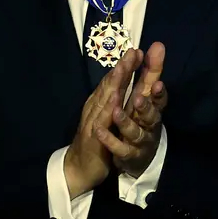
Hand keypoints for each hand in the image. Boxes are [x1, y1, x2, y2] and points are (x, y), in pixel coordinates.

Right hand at [64, 50, 141, 197]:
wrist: (80, 168)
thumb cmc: (97, 141)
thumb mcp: (109, 118)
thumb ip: (115, 99)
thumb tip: (122, 80)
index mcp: (101, 103)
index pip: (114, 81)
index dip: (125, 66)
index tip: (137, 50)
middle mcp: (96, 108)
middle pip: (110, 85)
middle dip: (122, 68)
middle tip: (132, 51)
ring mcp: (94, 121)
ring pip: (105, 99)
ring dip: (114, 83)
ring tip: (123, 68)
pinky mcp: (94, 137)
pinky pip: (102, 122)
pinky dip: (108, 110)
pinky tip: (114, 101)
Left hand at [95, 42, 167, 176]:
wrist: (127, 158)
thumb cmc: (134, 122)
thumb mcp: (140, 98)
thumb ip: (148, 74)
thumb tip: (154, 46)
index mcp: (150, 109)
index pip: (157, 96)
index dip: (157, 86)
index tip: (157, 77)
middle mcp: (148, 125)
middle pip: (151, 115)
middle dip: (147, 104)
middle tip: (144, 93)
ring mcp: (138, 142)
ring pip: (134, 132)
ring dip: (126, 121)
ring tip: (115, 110)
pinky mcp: (127, 156)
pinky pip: (118, 148)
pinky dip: (109, 139)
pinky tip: (98, 130)